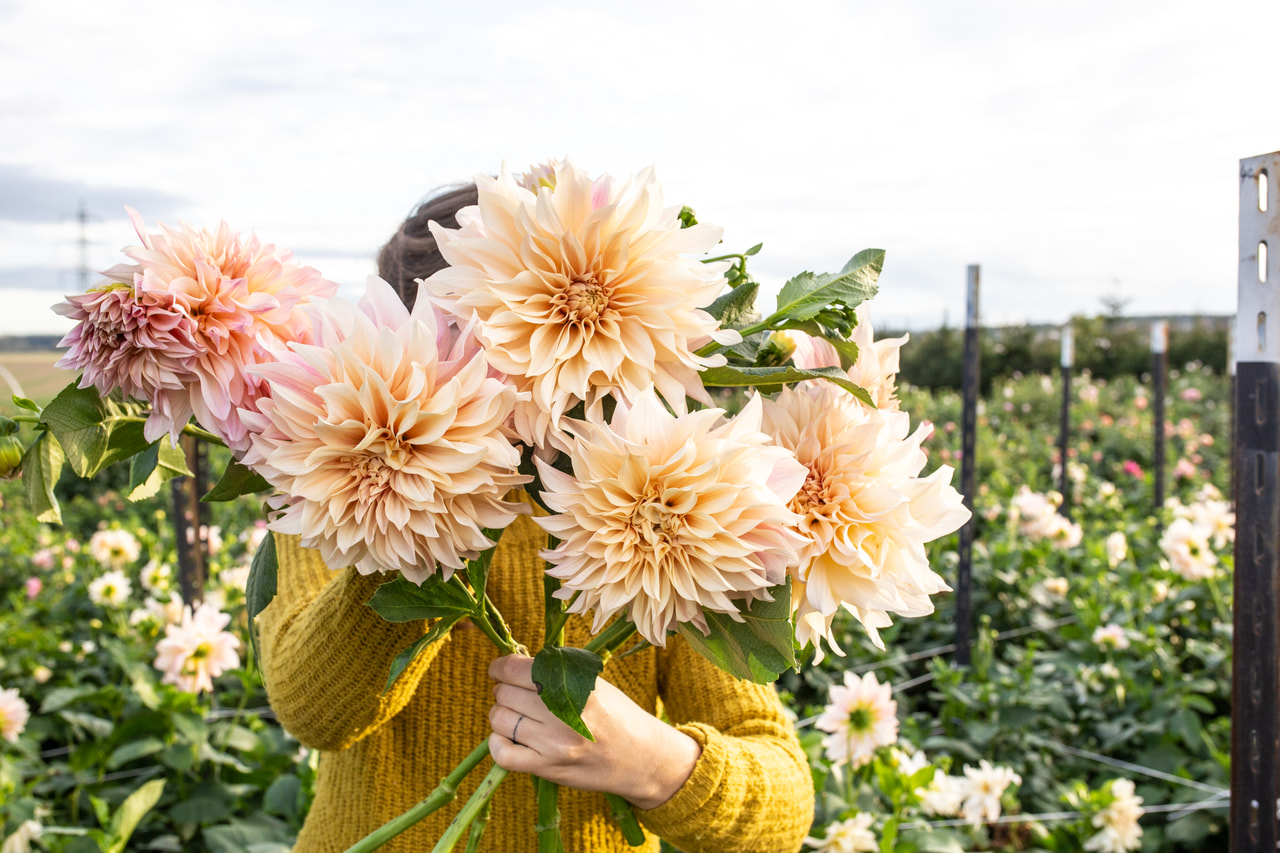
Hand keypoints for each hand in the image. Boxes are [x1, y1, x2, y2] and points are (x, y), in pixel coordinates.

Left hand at [487, 654, 701, 809]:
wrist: (641, 758)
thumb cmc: (616, 714)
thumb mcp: (593, 683)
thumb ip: (556, 672)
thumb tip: (512, 666)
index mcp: (575, 684)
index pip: (518, 669)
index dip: (500, 667)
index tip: (498, 669)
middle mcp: (563, 712)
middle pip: (506, 693)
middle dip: (503, 690)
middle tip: (512, 693)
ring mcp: (554, 743)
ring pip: (501, 720)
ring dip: (500, 714)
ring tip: (514, 714)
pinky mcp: (549, 768)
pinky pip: (504, 755)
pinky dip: (497, 743)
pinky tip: (506, 736)